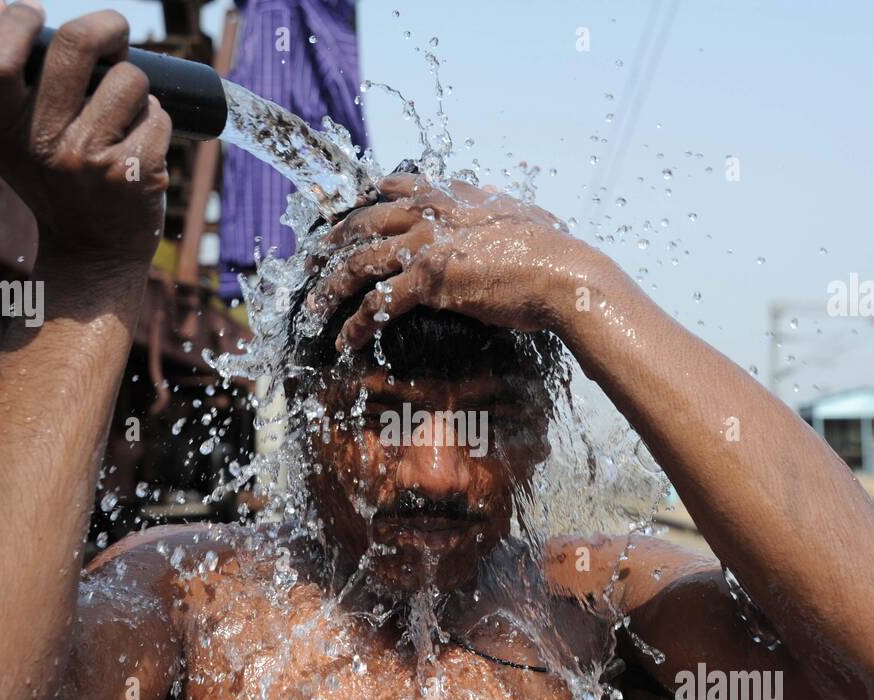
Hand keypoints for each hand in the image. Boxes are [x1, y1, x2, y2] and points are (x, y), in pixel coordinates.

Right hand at [0, 1, 170, 267]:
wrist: (92, 252)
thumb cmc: (53, 179)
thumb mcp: (14, 134)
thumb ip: (1, 69)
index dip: (16, 21)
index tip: (36, 13)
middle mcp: (40, 146)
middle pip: (76, 44)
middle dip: (107, 26)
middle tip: (115, 34)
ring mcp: (89, 161)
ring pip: (130, 78)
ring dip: (136, 86)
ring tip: (123, 116)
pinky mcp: (134, 173)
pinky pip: (158, 115)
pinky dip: (157, 122)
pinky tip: (140, 147)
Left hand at [308, 174, 605, 351]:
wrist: (562, 275)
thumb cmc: (551, 252)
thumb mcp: (522, 215)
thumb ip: (498, 206)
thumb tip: (497, 198)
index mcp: (452, 195)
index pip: (396, 185)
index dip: (365, 197)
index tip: (346, 208)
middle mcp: (432, 212)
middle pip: (363, 221)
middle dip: (332, 240)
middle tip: (311, 258)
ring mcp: (427, 244)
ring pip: (359, 262)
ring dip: (330, 287)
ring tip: (313, 306)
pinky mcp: (428, 280)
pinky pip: (378, 304)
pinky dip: (356, 325)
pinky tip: (345, 341)